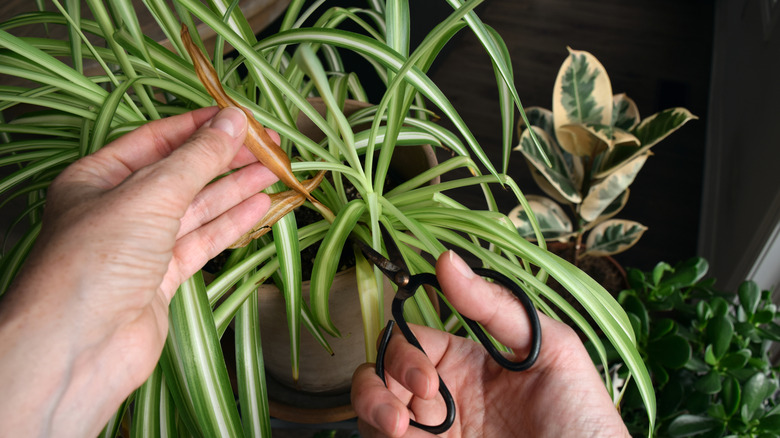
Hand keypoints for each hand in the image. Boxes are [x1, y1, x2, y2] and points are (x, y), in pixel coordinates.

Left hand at [0, 107, 277, 436]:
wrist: (81, 345)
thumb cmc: (96, 261)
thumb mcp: (151, 195)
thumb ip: (197, 158)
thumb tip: (232, 121)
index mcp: (99, 177)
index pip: (158, 140)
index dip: (200, 126)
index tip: (240, 117)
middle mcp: (119, 209)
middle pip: (182, 174)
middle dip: (225, 159)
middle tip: (268, 147)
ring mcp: (142, 245)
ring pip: (197, 209)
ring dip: (235, 189)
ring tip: (274, 172)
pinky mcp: (162, 278)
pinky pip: (202, 241)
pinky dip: (231, 224)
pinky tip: (259, 207)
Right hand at [351, 250, 629, 436]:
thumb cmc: (585, 421)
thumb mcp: (551, 350)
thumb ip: (496, 306)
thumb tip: (446, 259)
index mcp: (466, 362)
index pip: (411, 342)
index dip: (405, 352)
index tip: (428, 379)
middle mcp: (442, 396)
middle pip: (381, 373)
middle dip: (378, 385)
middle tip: (409, 411)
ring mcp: (434, 432)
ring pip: (372, 409)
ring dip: (371, 409)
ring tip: (398, 430)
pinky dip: (382, 434)